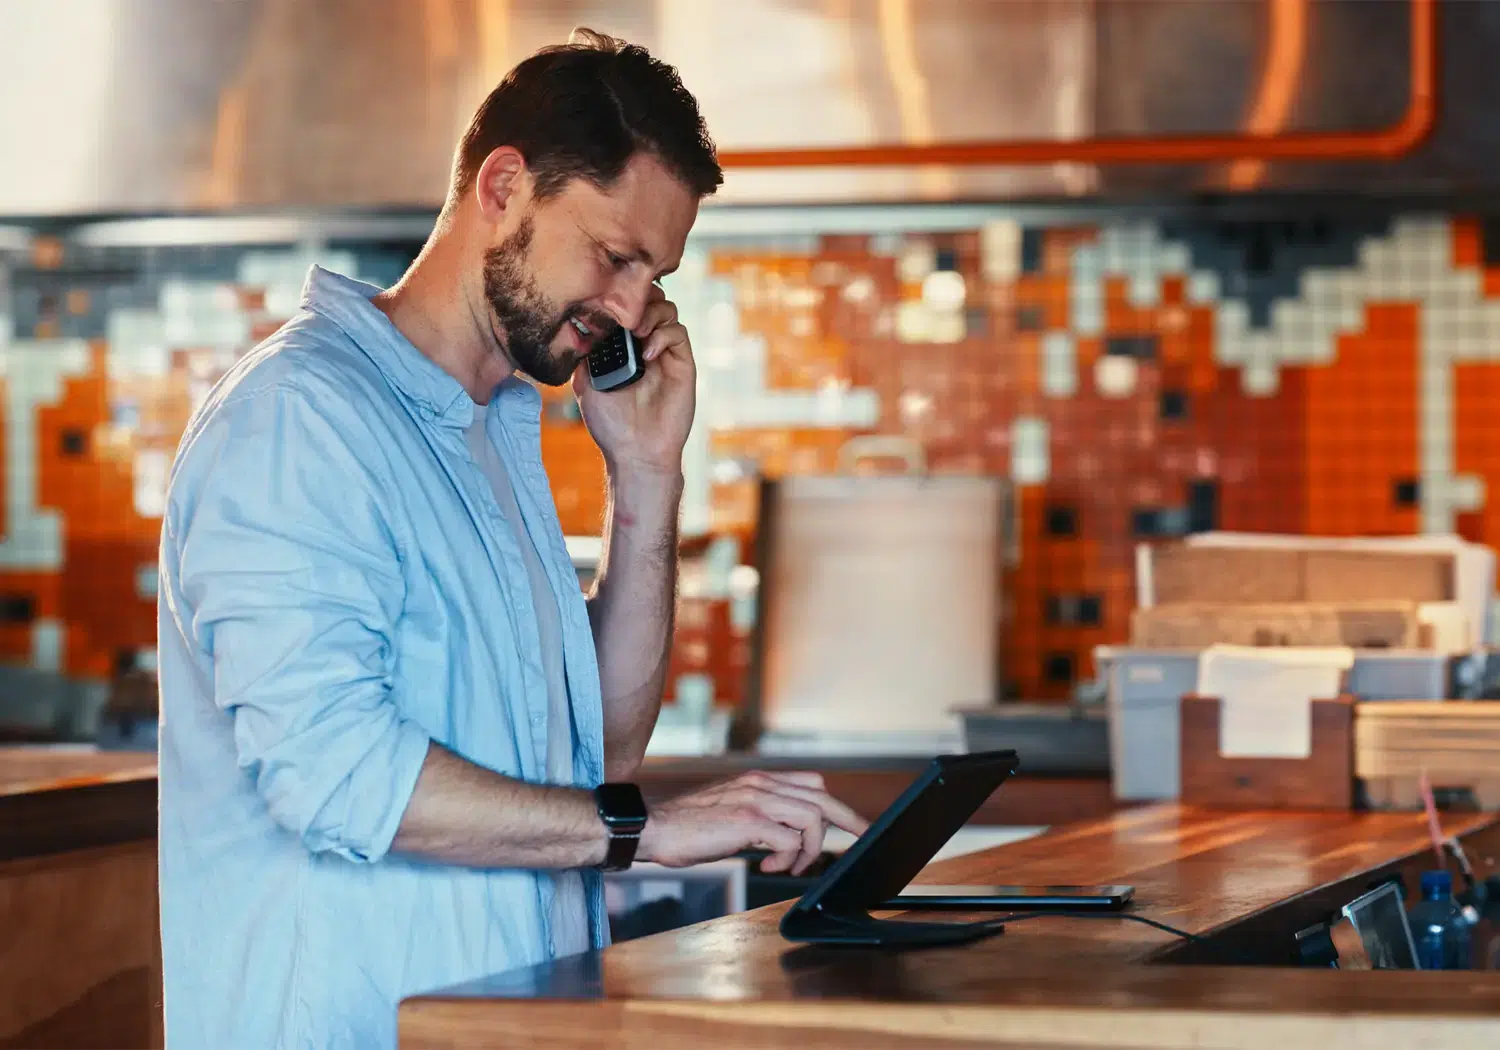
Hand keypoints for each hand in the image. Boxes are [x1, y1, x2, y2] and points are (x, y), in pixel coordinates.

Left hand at [572, 284, 694, 478]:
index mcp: (623, 347)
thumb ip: (585, 354)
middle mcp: (645, 345)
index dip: (620, 298)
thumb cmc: (611, 424)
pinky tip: (649, 353)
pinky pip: (678, 334)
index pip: (626, 308)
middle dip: (638, 299)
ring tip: (636, 332)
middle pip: (649, 301)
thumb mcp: (586, 384)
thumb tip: (581, 323)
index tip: (607, 299)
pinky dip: (664, 334)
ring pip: (667, 310)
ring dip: (651, 313)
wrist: (635, 452)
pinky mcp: (682, 364)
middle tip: (624, 314)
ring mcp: (665, 353)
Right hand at [637, 771, 869, 874]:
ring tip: (791, 865)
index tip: (854, 825)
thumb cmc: (689, 826)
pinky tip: (767, 865)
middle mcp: (761, 784)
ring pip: (811, 817)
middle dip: (848, 821)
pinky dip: (787, 858)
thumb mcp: (732, 812)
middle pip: (822, 797)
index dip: (836, 805)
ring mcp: (755, 800)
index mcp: (759, 780)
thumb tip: (787, 838)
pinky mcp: (747, 820)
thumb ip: (761, 816)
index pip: (812, 783)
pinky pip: (788, 839)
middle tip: (861, 841)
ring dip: (809, 848)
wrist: (654, 827)